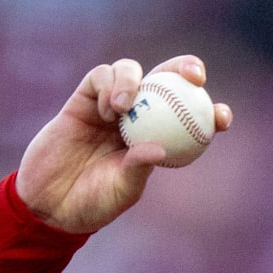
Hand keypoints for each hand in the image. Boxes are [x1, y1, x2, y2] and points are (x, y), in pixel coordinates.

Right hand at [16, 55, 232, 233]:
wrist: (49, 203)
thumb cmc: (92, 203)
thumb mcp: (121, 191)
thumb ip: (138, 169)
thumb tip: (159, 148)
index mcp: (157, 139)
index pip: (189, 118)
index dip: (210, 111)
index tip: (222, 117)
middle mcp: (137, 117)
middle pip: (166, 80)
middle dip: (185, 68)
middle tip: (195, 77)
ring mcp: (110, 106)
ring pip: (131, 71)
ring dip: (134, 79)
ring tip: (124, 106)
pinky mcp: (82, 100)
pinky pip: (99, 77)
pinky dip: (107, 85)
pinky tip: (107, 109)